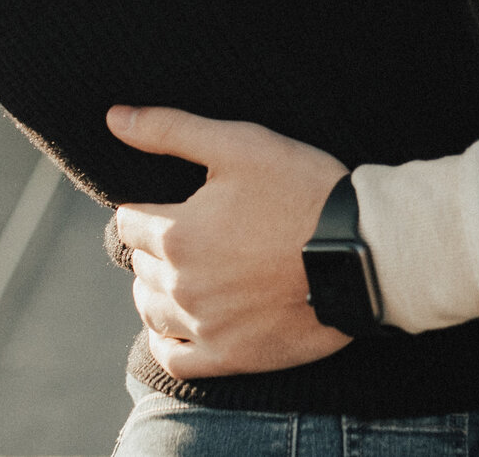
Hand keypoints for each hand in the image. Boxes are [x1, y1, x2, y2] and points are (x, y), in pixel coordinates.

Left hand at [107, 105, 353, 378]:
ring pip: (150, 310)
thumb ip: (169, 130)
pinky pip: (175, 361)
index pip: (128, 222)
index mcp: (178, 233)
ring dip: (157, 290)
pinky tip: (181, 325)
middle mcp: (182, 285)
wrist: (364, 252)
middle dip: (157, 247)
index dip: (146, 208)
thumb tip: (114, 117)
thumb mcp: (238, 144)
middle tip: (190, 233)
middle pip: (140, 265)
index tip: (169, 204)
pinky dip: (168, 342)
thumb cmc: (303, 190)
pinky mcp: (231, 358)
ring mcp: (205, 326)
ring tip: (184, 274)